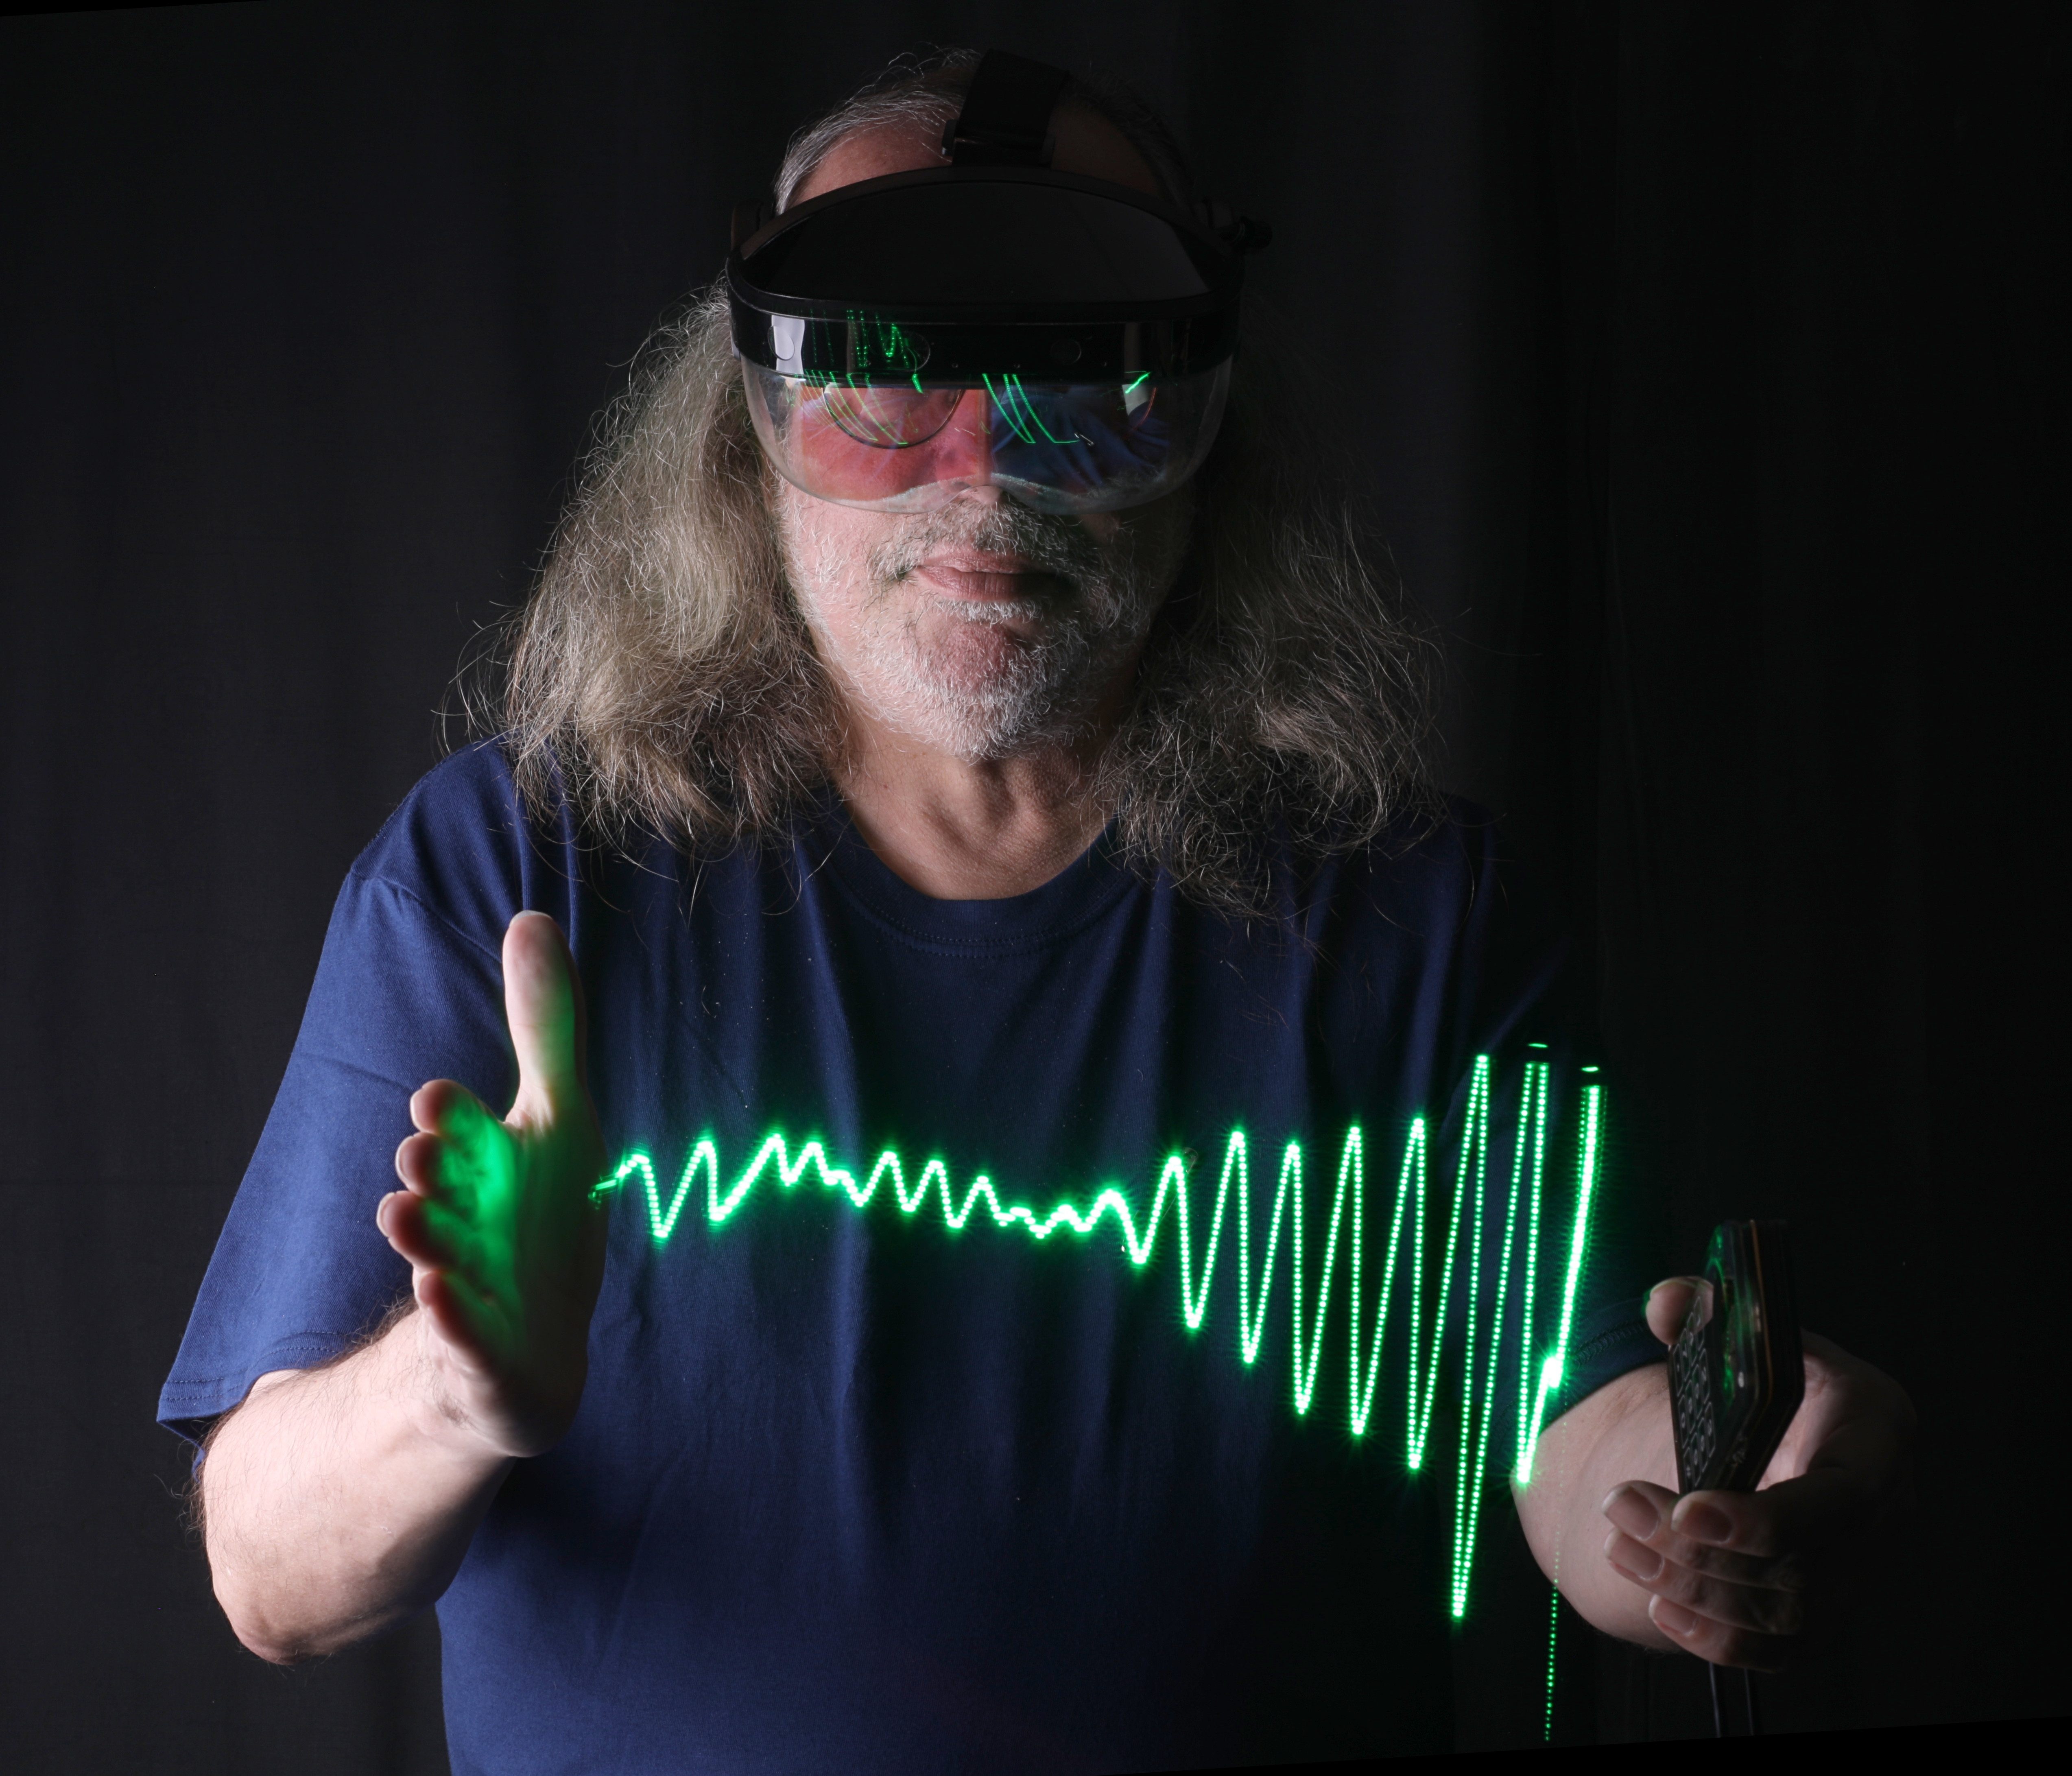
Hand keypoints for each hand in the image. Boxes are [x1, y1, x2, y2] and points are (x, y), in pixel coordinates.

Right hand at [377, 911, 607, 1457]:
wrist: (531, 1342)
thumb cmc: (539, 1216)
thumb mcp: (557, 1117)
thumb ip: (544, 1025)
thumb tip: (532, 915)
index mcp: (481, 1165)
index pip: (460, 1129)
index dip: (449, 1115)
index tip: (440, 1099)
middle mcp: (464, 1219)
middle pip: (438, 1189)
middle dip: (428, 1171)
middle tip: (420, 1155)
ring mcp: (466, 1282)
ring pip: (436, 1257)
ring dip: (422, 1238)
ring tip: (408, 1219)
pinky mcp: (479, 1347)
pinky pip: (462, 1335)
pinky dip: (451, 1317)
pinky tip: (441, 1297)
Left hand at [1597, 1277, 1916, 1669]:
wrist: (1795, 1432)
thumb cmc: (1778, 1379)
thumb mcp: (1753, 1332)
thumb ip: (1706, 1311)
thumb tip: (1665, 1305)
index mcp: (1876, 1433)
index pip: (1837, 1501)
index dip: (1763, 1518)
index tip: (1685, 1508)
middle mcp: (1882, 1511)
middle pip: (1799, 1568)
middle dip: (1698, 1552)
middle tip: (1619, 1508)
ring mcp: (1858, 1571)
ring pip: (1781, 1615)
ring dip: (1692, 1589)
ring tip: (1621, 1544)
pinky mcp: (1825, 1611)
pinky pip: (1778, 1652)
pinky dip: (1716, 1640)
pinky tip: (1660, 1603)